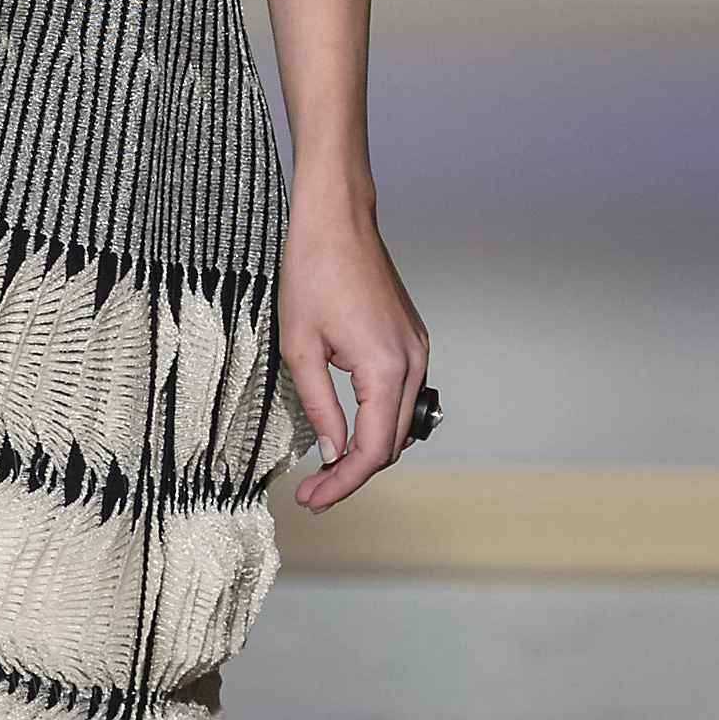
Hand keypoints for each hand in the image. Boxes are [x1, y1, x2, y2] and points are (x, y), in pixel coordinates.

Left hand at [278, 189, 431, 511]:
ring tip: (327, 469)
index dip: (343, 482)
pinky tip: (348, 432)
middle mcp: (413, 362)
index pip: (373, 450)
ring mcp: (417, 350)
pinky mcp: (412, 341)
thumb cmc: (313, 271)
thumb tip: (332, 452)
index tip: (313, 498)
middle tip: (314, 492)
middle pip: (393, 444)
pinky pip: (402, 397)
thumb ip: (320, 407)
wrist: (337, 221)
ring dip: (368, 451)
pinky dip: (378, 422)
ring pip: (400, 424)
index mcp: (386, 367)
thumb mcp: (301, 348)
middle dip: (354, 474)